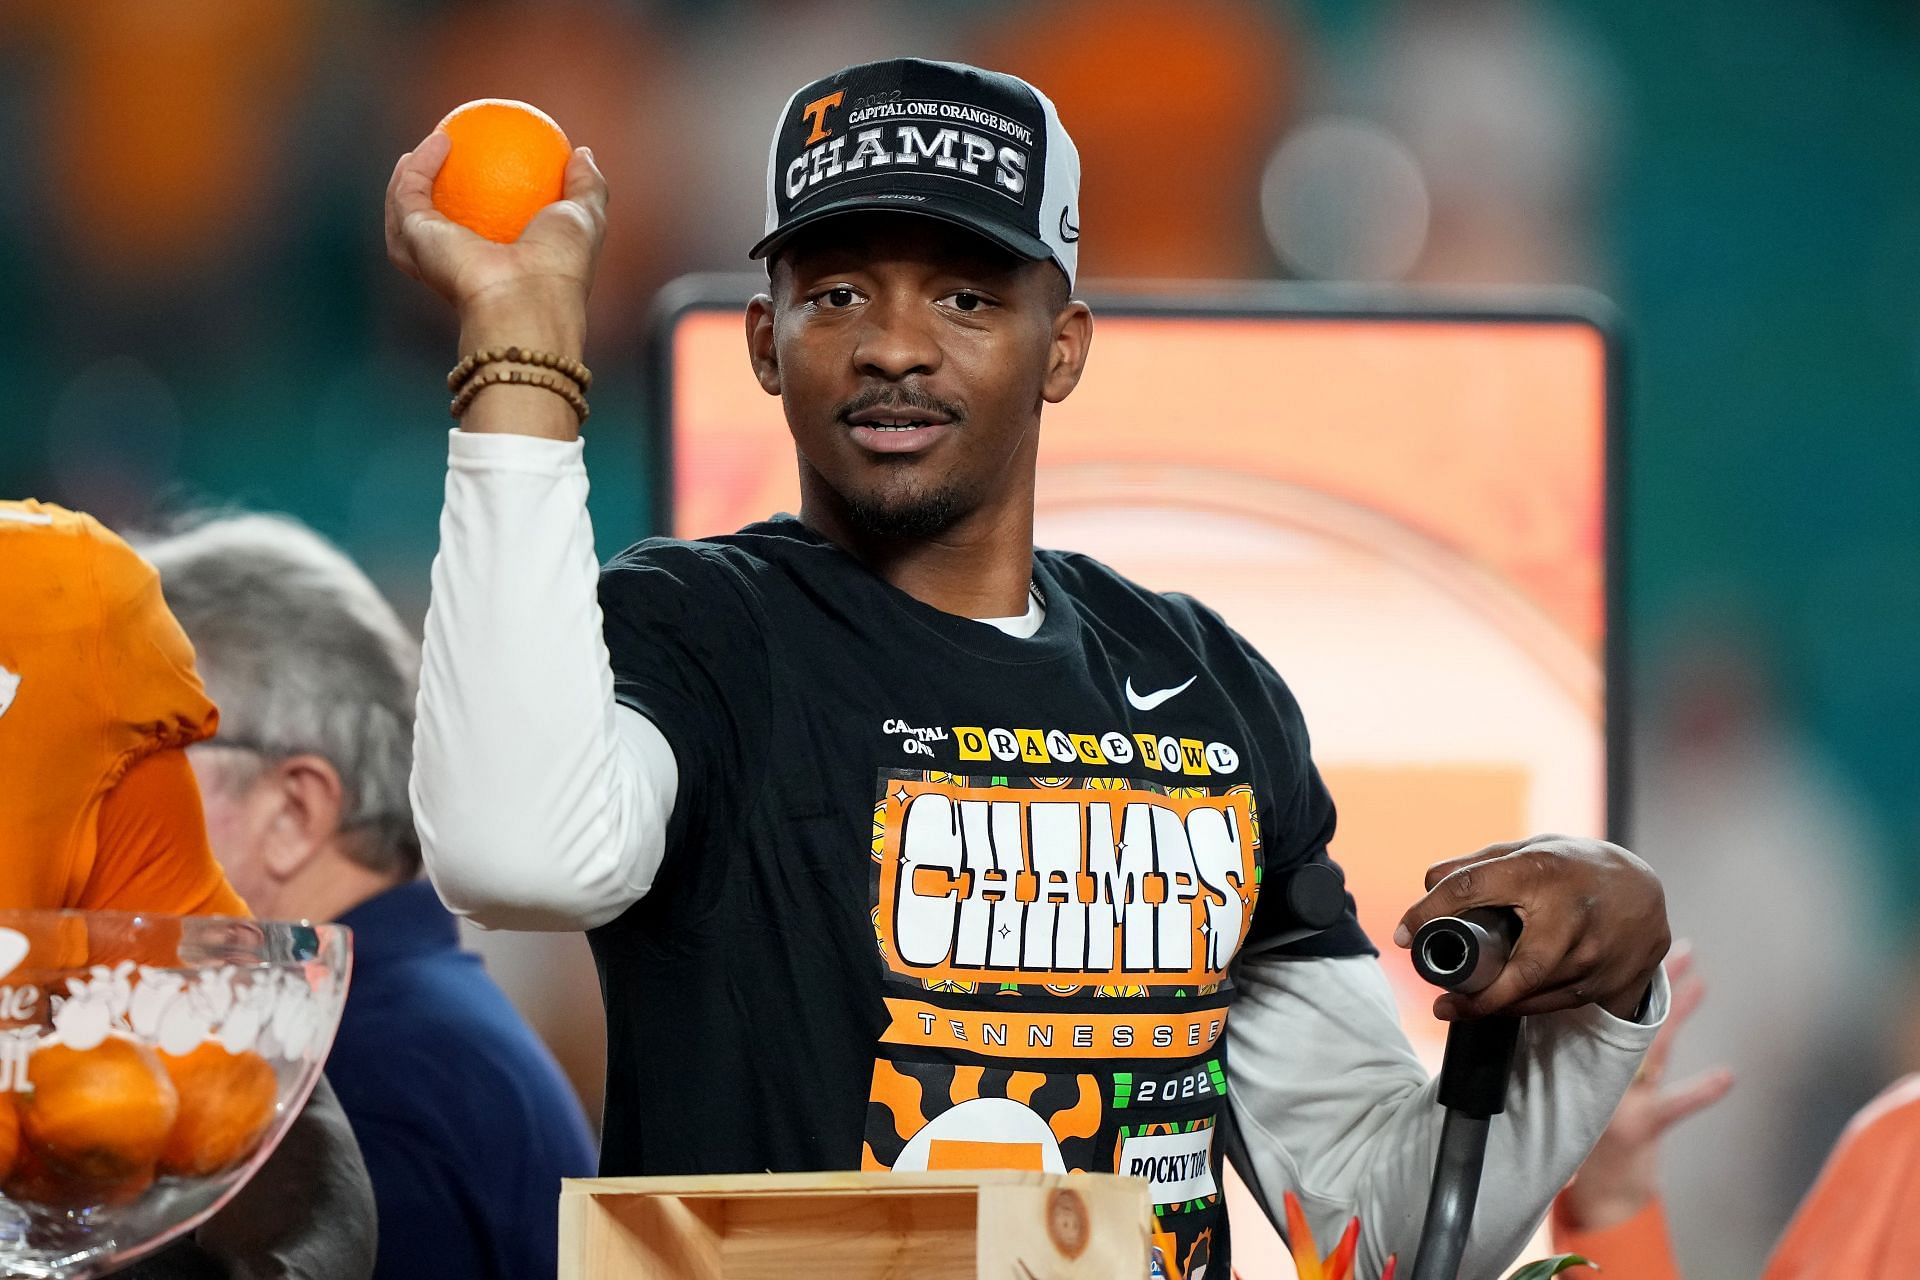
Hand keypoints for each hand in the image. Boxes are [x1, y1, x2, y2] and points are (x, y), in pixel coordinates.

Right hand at [383, 129, 607, 337]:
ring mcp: (432, 258)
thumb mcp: (585, 219)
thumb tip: (582, 153)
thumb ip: (586, 186)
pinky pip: (410, 195)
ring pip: (405, 215)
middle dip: (427, 198)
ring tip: (425, 147)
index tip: (483, 166)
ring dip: (407, 179)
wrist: (530, 299)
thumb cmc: (562, 266)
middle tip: (441, 157)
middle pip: (433, 231)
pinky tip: (440, 140)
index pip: (480, 237)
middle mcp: (459, 268)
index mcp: (495, 268)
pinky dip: (420, 166)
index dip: (478, 202)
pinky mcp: (415, 242)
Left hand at [1394, 834, 1669, 1020]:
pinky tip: (1501, 1006)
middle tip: (1440, 1005)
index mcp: (1541, 870)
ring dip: (1496, 1005)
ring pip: (1537, 995)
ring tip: (1460, 1007)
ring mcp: (1597, 954)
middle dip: (1478, 996)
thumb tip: (1428, 880)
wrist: (1649, 891)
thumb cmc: (1575, 867)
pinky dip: (1525, 1007)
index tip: (1403, 934)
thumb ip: (1479, 864)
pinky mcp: (1611, 982)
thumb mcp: (1530, 850)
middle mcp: (1572, 915)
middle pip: (1520, 970)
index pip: (1472, 888)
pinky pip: (1557, 1004)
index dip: (1430, 911)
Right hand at [1560, 944, 1733, 1229]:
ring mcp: (1619, 1096)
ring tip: (1700, 980)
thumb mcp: (1579, 1094)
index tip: (1630, 935)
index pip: (1601, 1007)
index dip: (1619, 973)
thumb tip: (1584, 1008)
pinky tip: (1727, 1075)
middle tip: (1676, 944)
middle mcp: (1597, 1071)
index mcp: (1581, 1059)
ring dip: (1676, 1012)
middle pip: (1628, 1014)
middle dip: (1653, 978)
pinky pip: (1675, 1104)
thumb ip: (1580, 1055)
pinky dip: (1702, 1090)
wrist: (1601, 1198)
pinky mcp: (1640, 1127)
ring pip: (1651, 1044)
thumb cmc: (1597, 1141)